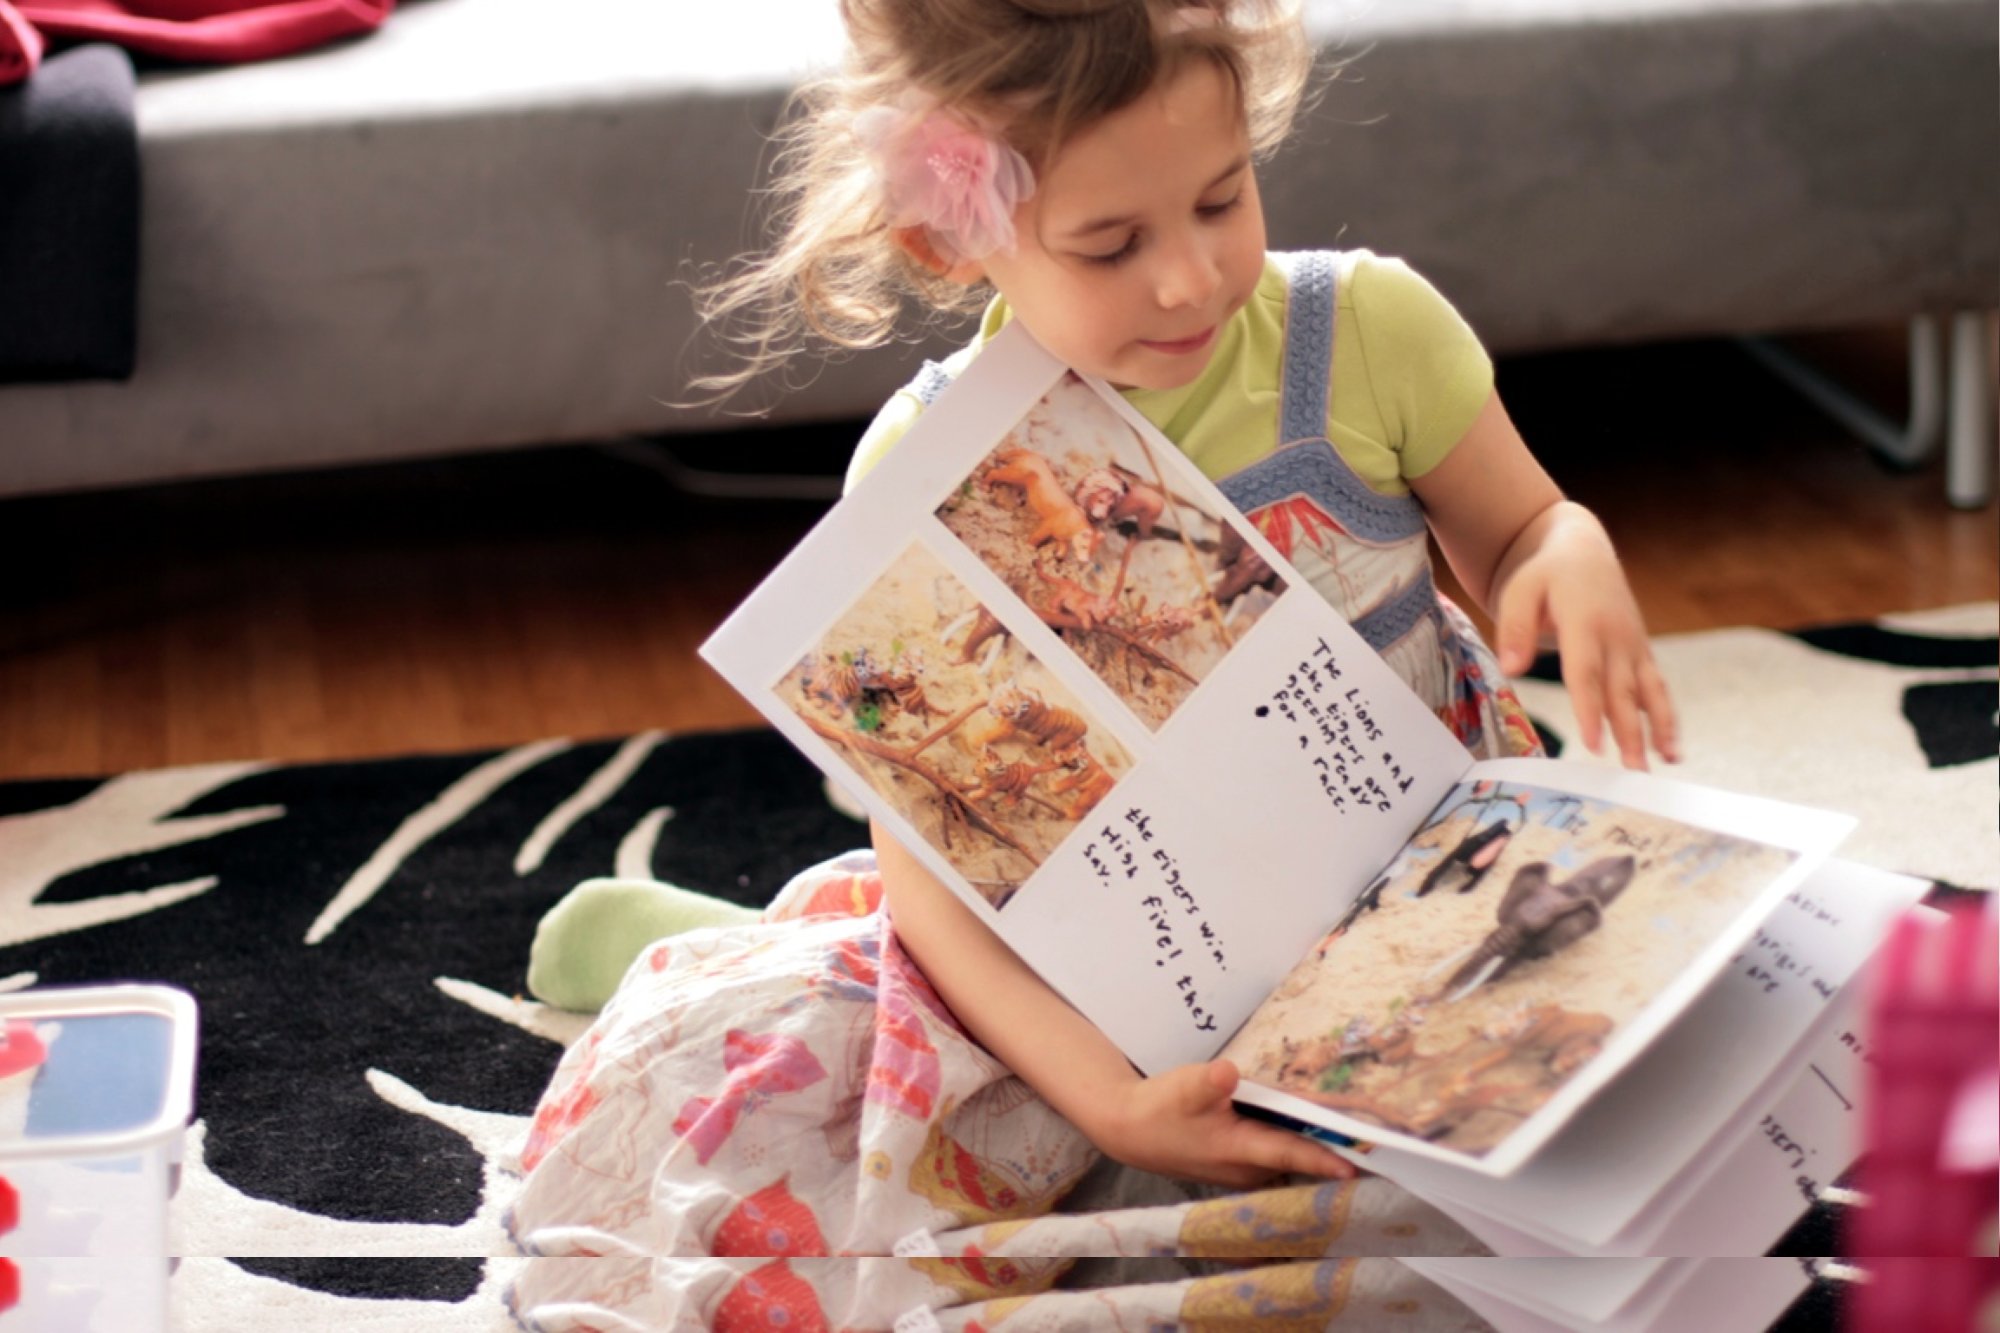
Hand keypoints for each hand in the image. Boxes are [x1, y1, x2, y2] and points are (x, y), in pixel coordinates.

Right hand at [1088, 1059, 1357, 1187]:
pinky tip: (1304, 1118)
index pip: (1289, 1155)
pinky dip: (1293, 1137)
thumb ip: (1208, 1082)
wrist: (1129, 1129)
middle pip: (1299, 1156)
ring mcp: (1245, 1167)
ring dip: (1313, 1140)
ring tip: (1348, 1122)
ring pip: (1288, 1153)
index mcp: (1239, 1150)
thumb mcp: (1183, 1087)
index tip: (1356, 1166)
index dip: (1322, 1159)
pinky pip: (1276, 1150)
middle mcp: (1248, 1166)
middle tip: (1371, 1129)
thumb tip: (1229, 1073)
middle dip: (1331, 1144)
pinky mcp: (1240, 1161)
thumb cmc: (1159, 1109)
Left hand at [1491, 504, 1679, 769]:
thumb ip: (1515, 629)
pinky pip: (1656, 687)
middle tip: (1633, 771)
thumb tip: (1512, 668)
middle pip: (1623, 691)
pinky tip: (1671, 748)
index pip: (1587, 673)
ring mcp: (1633, 645)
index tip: (1594, 744)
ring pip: (1649, 691)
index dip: (1590, 710)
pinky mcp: (1641, 651)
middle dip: (1630, 732)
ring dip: (1658, 728)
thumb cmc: (1544, 575)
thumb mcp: (1520, 590)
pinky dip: (1666, 717)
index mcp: (1586, 622)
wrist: (1582, 552)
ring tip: (1665, 762)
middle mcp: (1617, 636)